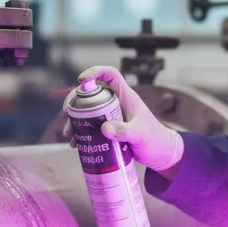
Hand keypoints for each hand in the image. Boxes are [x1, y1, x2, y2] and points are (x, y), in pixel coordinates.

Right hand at [63, 65, 183, 175]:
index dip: (96, 71)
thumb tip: (104, 128)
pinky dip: (81, 133)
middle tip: (67, 112)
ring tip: (69, 134)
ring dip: (75, 120)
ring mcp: (111, 116)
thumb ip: (124, 131)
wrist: (160, 154)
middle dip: (76, 100)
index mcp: (125, 97)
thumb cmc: (155, 140)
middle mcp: (116, 103)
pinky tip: (75, 144)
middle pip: (92, 93)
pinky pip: (90, 126)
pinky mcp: (108, 129)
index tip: (82, 80)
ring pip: (87, 111)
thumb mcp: (140, 135)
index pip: (111, 74)